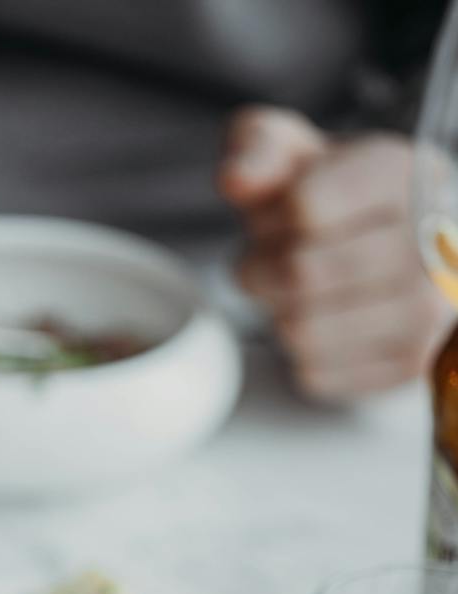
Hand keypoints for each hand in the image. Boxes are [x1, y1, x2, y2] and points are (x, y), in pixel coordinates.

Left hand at [218, 106, 451, 399]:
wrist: (389, 244)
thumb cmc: (334, 199)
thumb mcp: (294, 153)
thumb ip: (258, 147)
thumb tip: (234, 180)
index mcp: (402, 172)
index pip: (304, 208)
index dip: (270, 217)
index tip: (284, 215)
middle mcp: (430, 240)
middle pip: (299, 273)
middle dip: (264, 269)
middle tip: (275, 260)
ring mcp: (427, 309)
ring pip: (301, 331)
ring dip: (280, 315)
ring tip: (302, 291)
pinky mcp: (408, 364)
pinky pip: (314, 374)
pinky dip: (302, 353)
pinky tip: (326, 322)